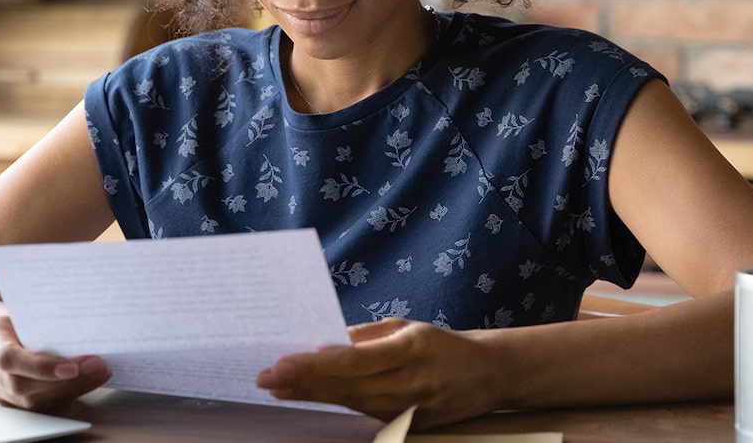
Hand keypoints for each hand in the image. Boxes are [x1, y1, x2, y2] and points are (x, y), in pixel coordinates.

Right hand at [0, 315, 110, 409]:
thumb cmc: (19, 315)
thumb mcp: (26, 307)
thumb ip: (46, 318)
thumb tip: (86, 323)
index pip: (8, 358)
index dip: (40, 366)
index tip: (73, 367)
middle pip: (22, 385)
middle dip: (65, 381)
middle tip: (97, 366)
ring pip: (32, 400)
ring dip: (72, 388)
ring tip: (99, 372)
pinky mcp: (10, 401)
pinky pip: (40, 404)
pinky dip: (69, 392)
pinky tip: (90, 380)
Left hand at [255, 317, 494, 428]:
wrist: (488, 374)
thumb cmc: (442, 344)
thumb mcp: (406, 326)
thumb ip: (365, 336)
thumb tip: (325, 343)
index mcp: (410, 350)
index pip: (352, 362)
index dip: (314, 366)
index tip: (281, 363)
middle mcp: (409, 383)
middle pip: (345, 387)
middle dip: (301, 383)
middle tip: (264, 378)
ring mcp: (409, 409)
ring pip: (350, 403)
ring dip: (310, 395)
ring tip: (278, 387)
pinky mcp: (408, 425)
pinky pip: (362, 412)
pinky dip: (333, 403)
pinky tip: (307, 397)